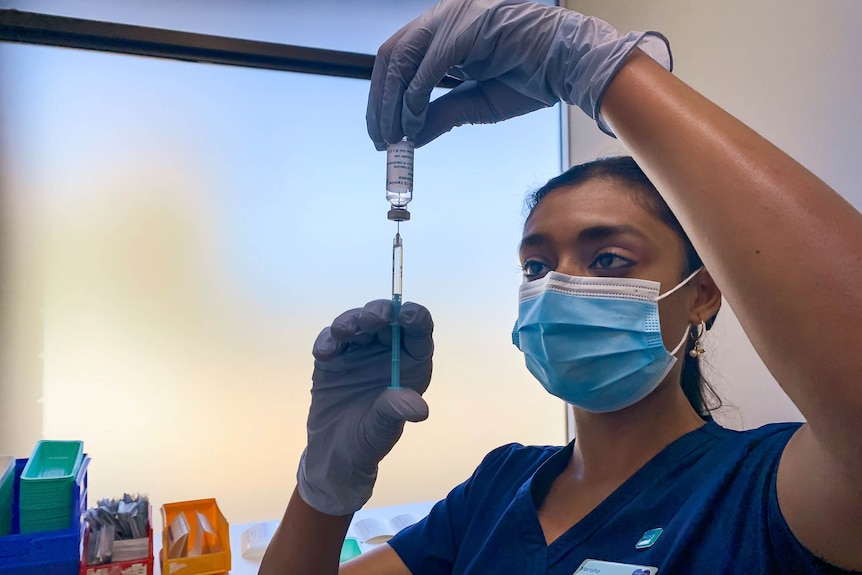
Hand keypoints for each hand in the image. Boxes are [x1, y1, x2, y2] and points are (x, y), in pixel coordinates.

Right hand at [297, 300, 432, 515]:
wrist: (334, 453)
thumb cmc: (368, 440)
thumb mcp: (384, 429)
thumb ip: (396, 411)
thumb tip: (419, 407)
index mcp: (410, 363)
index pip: (418, 331)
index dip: (414, 318)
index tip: (405, 314)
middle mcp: (387, 351)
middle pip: (387, 320)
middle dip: (379, 313)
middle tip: (370, 319)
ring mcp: (359, 351)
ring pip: (358, 322)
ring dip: (351, 321)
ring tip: (344, 332)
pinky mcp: (333, 356)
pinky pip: (331, 339)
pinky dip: (327, 340)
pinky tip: (324, 354)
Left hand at [366, 0, 670, 148]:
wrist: (571, 65)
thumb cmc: (530, 79)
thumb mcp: (475, 104)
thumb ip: (440, 115)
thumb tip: (410, 138)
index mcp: (443, 32)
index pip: (397, 60)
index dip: (382, 98)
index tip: (381, 134)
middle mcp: (443, 19)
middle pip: (391, 57)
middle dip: (380, 102)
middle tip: (381, 140)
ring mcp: (453, 19)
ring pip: (402, 58)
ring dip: (392, 103)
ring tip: (394, 137)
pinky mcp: (467, 28)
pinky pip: (428, 65)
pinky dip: (415, 98)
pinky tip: (414, 123)